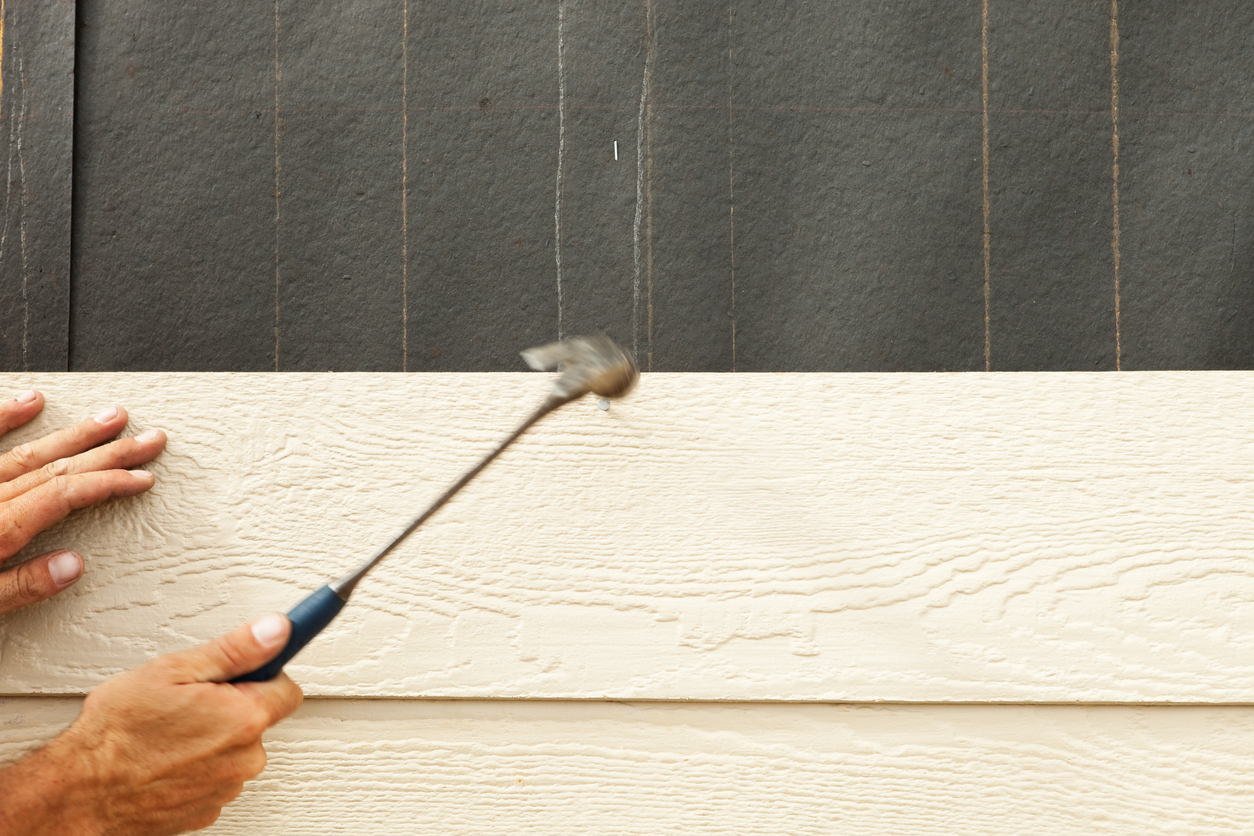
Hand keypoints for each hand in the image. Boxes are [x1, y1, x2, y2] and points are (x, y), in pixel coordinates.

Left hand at [0, 389, 164, 614]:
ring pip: (26, 451)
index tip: (142, 477)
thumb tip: (72, 565)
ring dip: (72, 433)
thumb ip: (19, 588)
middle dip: (108, 452)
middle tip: (148, 438)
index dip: (109, 483)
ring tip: (110, 417)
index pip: (64, 495)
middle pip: (56, 467)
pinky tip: (30, 403)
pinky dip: (4, 417)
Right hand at [0, 614, 303, 834]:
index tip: (249, 667)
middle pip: (259, 719)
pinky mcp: (207, 809)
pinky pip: (215, 775)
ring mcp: (226, 788)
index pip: (288, 688)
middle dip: (232, 706)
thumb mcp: (174, 671)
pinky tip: (164, 757)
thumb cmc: (117, 732)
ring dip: (212, 737)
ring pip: (235, 749)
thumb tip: (278, 630)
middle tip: (189, 700)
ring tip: (168, 731)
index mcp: (245, 719)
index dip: (264, 674)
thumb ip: (235, 649)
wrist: (79, 792)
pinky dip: (196, 765)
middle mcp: (245, 758)